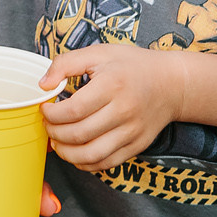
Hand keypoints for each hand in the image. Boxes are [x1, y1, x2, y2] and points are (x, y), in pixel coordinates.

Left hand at [39, 44, 192, 171]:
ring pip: (91, 155)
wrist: (172, 84)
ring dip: (66, 153)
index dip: (51, 114)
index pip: (73, 110)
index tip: (45, 109)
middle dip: (54, 133)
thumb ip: (66, 63)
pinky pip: (106, 163)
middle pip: (79, 134)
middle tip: (48, 126)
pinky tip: (76, 152)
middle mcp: (124, 111)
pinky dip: (85, 163)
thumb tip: (43, 84)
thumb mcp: (99, 53)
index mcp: (112, 84)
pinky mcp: (137, 145)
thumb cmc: (133, 66)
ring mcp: (132, 131)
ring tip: (57, 142)